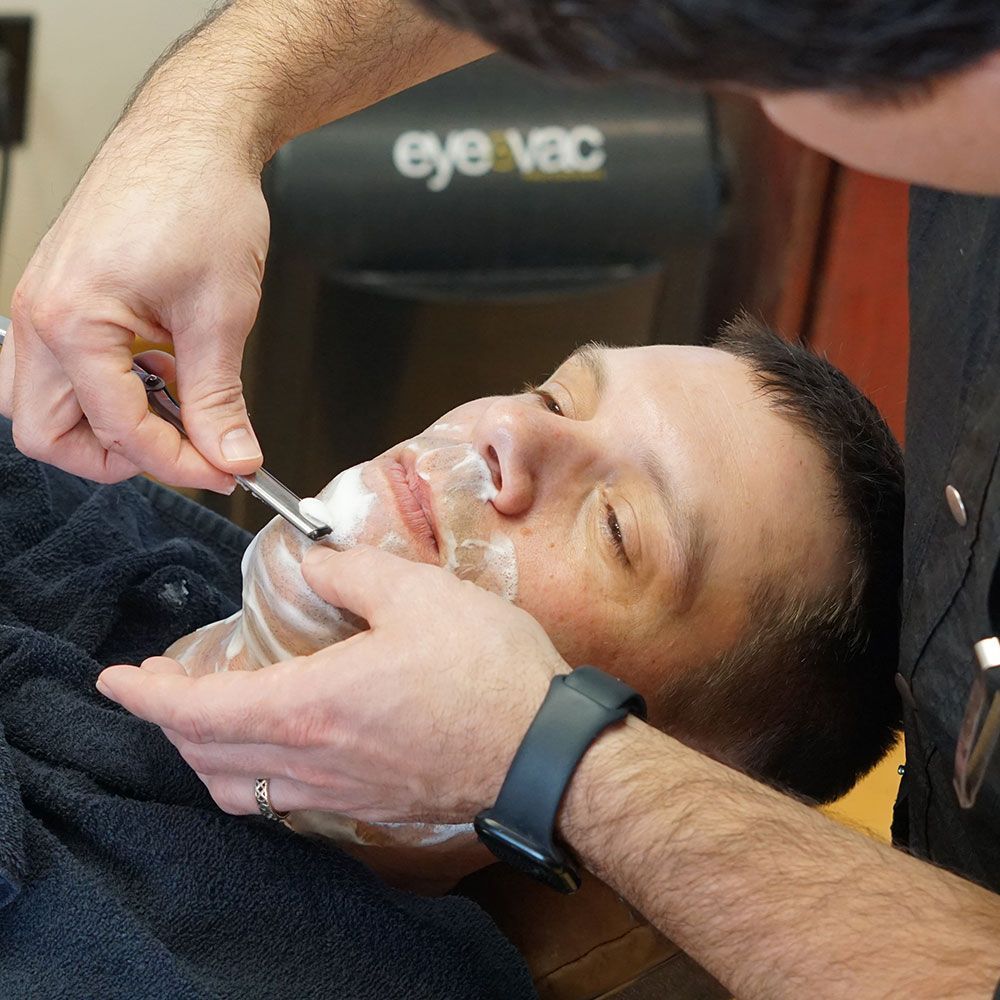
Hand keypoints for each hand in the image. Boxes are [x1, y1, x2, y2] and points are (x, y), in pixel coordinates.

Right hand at [0, 120, 268, 489]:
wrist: (191, 135)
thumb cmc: (199, 198)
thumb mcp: (221, 315)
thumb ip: (219, 399)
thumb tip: (231, 455)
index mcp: (70, 322)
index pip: (118, 431)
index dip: (179, 465)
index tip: (225, 471)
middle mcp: (39, 318)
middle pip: (48, 436)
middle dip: (120, 458)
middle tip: (187, 449)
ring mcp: (42, 308)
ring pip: (44, 409)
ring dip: (104, 427)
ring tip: (172, 404)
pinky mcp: (59, 300)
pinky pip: (60, 371)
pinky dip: (106, 391)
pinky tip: (159, 371)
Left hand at [96, 546, 567, 822]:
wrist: (543, 752)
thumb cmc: (486, 674)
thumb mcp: (417, 595)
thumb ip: (349, 572)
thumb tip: (310, 562)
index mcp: (309, 707)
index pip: (195, 711)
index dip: (146, 695)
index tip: (116, 678)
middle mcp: (311, 761)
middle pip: (206, 755)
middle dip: (169, 721)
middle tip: (162, 687)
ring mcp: (339, 792)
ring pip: (238, 790)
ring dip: (206, 754)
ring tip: (208, 719)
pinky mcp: (369, 803)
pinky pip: (283, 802)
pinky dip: (253, 776)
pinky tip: (278, 750)